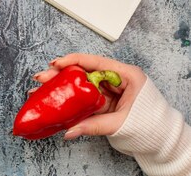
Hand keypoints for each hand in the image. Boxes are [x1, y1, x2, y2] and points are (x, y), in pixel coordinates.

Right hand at [30, 53, 146, 139]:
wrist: (161, 141)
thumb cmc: (150, 126)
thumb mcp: (121, 123)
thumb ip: (94, 125)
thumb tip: (70, 130)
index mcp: (126, 75)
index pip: (95, 61)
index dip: (73, 61)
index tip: (55, 64)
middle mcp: (116, 79)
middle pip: (83, 71)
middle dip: (60, 74)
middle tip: (41, 78)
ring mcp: (109, 90)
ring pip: (80, 83)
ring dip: (60, 86)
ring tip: (41, 89)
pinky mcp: (104, 101)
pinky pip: (83, 97)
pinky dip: (68, 98)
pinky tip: (54, 99)